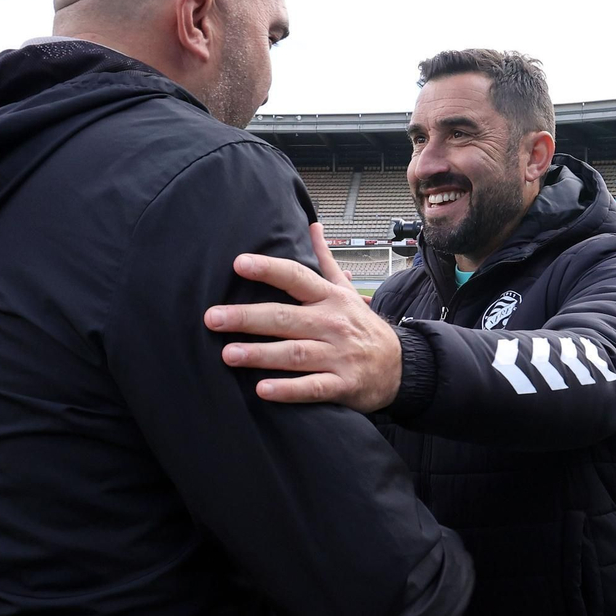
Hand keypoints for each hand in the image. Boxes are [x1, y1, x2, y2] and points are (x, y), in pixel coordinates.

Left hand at [205, 223, 400, 412]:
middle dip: (248, 317)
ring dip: (261, 354)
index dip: (269, 270)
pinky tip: (262, 390)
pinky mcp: (343, 385)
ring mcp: (339, 355)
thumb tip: (312, 225)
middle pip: (286, 317)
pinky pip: (313, 388)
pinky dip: (288, 390)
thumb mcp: (346, 291)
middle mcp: (332, 324)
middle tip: (212, 318)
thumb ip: (325, 260)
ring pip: (295, 353)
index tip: (238, 263)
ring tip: (228, 355)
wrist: (402, 366)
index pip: (297, 277)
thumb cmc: (362, 327)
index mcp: (330, 298)